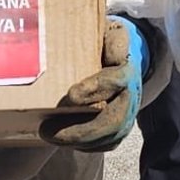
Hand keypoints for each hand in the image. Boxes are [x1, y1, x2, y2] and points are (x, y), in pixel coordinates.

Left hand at [40, 16, 151, 150]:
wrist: (126, 57)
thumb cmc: (107, 44)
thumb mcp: (108, 32)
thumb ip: (107, 38)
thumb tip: (106, 52)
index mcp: (127, 69)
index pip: (115, 81)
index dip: (94, 89)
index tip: (71, 95)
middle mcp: (131, 96)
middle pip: (113, 121)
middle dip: (80, 130)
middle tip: (47, 129)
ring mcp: (128, 114)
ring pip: (109, 137)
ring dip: (78, 141)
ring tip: (49, 136)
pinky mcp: (121, 127)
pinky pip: (107, 144)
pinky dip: (85, 147)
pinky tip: (63, 142)